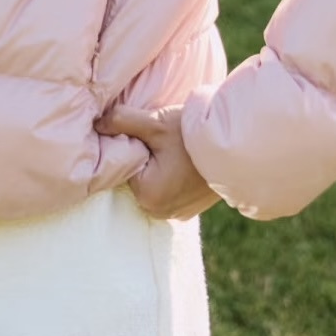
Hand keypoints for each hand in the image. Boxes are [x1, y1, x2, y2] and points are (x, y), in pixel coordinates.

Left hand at [94, 101, 222, 220]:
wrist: (238, 148)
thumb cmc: (195, 137)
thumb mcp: (155, 123)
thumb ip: (122, 121)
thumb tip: (96, 123)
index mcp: (147, 195)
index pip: (124, 166)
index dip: (132, 146)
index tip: (147, 133)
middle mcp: (159, 211)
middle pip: (137, 177)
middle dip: (144, 158)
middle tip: (163, 141)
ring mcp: (175, 214)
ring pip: (153, 184)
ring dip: (158, 168)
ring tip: (175, 151)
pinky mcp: (188, 211)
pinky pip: (169, 191)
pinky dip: (172, 178)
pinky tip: (183, 163)